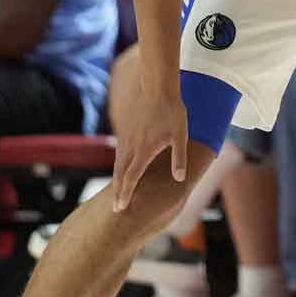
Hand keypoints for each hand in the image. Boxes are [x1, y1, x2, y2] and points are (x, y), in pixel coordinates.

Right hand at [112, 87, 186, 211]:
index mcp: (144, 150)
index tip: (120, 207)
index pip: (131, 178)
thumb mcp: (181, 135)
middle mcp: (131, 147)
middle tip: (115, 207)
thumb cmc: (172, 112)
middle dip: (117, 191)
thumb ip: (179, 158)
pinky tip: (121, 168)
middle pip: (120, 174)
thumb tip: (179, 178)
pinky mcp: (125, 131)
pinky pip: (119, 152)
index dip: (125, 194)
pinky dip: (118, 165)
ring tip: (117, 192)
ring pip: (117, 163)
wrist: (157, 89)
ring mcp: (126, 138)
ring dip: (116, 179)